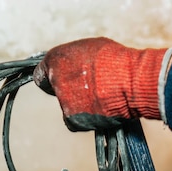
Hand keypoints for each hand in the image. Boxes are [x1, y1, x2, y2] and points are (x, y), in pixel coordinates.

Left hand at [33, 37, 167, 130]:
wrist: (130, 82)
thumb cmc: (116, 62)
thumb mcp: (92, 48)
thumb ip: (77, 58)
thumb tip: (77, 66)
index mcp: (55, 58)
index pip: (42, 75)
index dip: (54, 79)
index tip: (62, 83)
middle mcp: (55, 80)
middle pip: (58, 92)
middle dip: (71, 93)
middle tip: (91, 91)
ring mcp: (63, 101)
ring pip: (69, 108)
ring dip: (81, 107)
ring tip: (102, 99)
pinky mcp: (73, 120)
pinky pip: (76, 122)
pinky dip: (86, 120)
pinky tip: (100, 112)